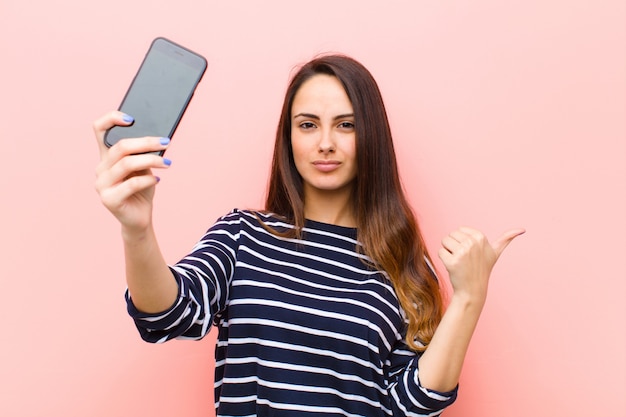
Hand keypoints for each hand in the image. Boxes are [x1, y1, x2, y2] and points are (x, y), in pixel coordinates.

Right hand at [93, 111, 171, 232]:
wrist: (140, 218)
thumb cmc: (142, 190)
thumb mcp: (144, 168)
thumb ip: (143, 154)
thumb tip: (158, 139)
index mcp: (106, 157)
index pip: (99, 130)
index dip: (111, 119)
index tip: (132, 118)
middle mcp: (100, 168)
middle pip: (120, 146)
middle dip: (146, 142)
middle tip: (166, 142)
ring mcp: (102, 184)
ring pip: (127, 163)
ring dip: (151, 160)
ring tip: (167, 164)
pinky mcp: (109, 199)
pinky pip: (131, 183)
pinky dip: (148, 180)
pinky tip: (157, 180)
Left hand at [438, 226, 524, 305]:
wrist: (473, 289)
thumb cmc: (483, 269)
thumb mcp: (495, 252)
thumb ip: (506, 239)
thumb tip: (522, 229)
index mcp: (480, 237)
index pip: (458, 230)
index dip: (461, 241)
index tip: (470, 252)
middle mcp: (472, 243)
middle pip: (450, 235)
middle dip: (454, 246)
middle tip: (464, 259)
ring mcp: (462, 252)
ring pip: (444, 242)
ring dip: (448, 252)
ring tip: (459, 262)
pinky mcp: (452, 262)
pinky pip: (440, 252)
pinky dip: (444, 260)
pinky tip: (453, 267)